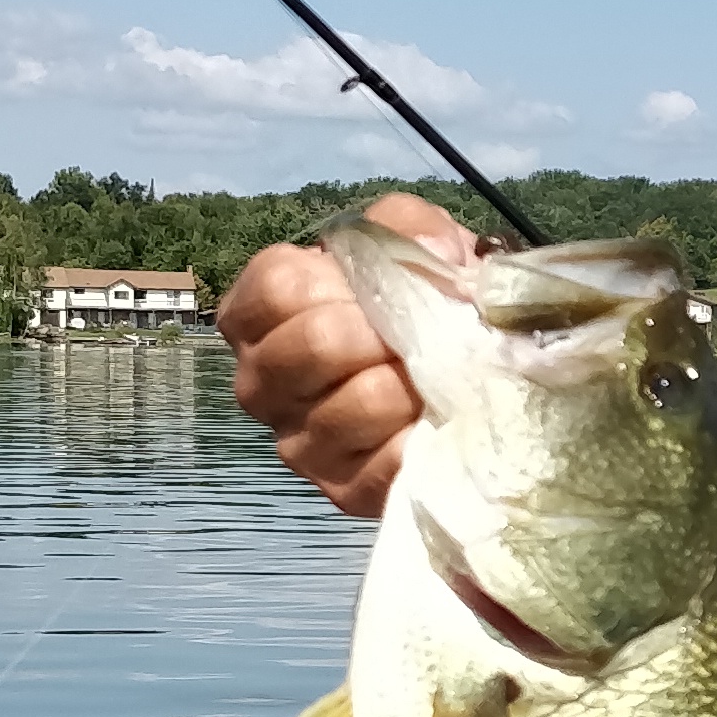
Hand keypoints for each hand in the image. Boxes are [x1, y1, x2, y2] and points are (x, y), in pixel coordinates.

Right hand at [218, 191, 471, 517]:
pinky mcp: (343, 490)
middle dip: (384, 333)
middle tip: (419, 335)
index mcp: (258, 316)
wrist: (458, 372)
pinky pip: (386, 464)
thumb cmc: (415, 298)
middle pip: (315, 344)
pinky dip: (424, 438)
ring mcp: (298, 442)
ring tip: (434, 377)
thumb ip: (407, 225)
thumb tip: (433, 252)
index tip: (379, 288)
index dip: (341, 284)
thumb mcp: (408, 239)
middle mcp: (261, 382)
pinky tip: (439, 421)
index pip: (277, 289)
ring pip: (356, 405)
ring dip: (412, 385)